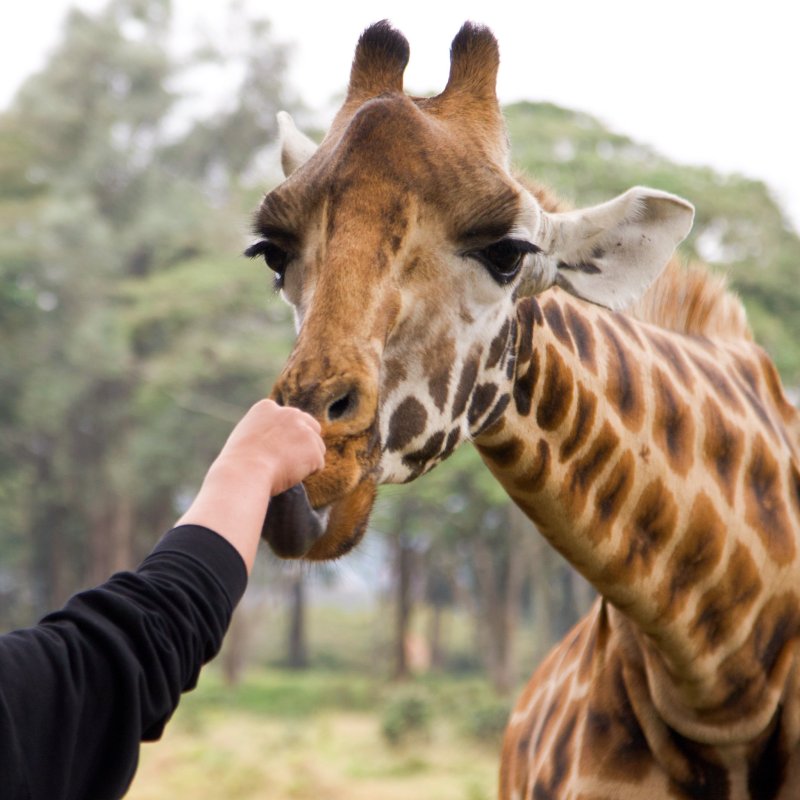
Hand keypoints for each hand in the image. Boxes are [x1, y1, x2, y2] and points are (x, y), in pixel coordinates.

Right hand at [175, 399, 324, 572]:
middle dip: (303, 445)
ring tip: (281, 470)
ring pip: (317, 447)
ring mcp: (304, 430)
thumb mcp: (245, 436)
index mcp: (267, 407)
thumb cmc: (238, 463)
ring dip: (305, 461)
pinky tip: (288, 475)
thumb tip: (277, 440)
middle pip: (311, 427)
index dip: (284, 438)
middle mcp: (289, 413)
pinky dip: (307, 474)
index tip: (270, 451)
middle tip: (283, 462)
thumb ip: (264, 431)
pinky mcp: (314, 449)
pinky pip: (318, 466)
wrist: (243, 474)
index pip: (289, 419)